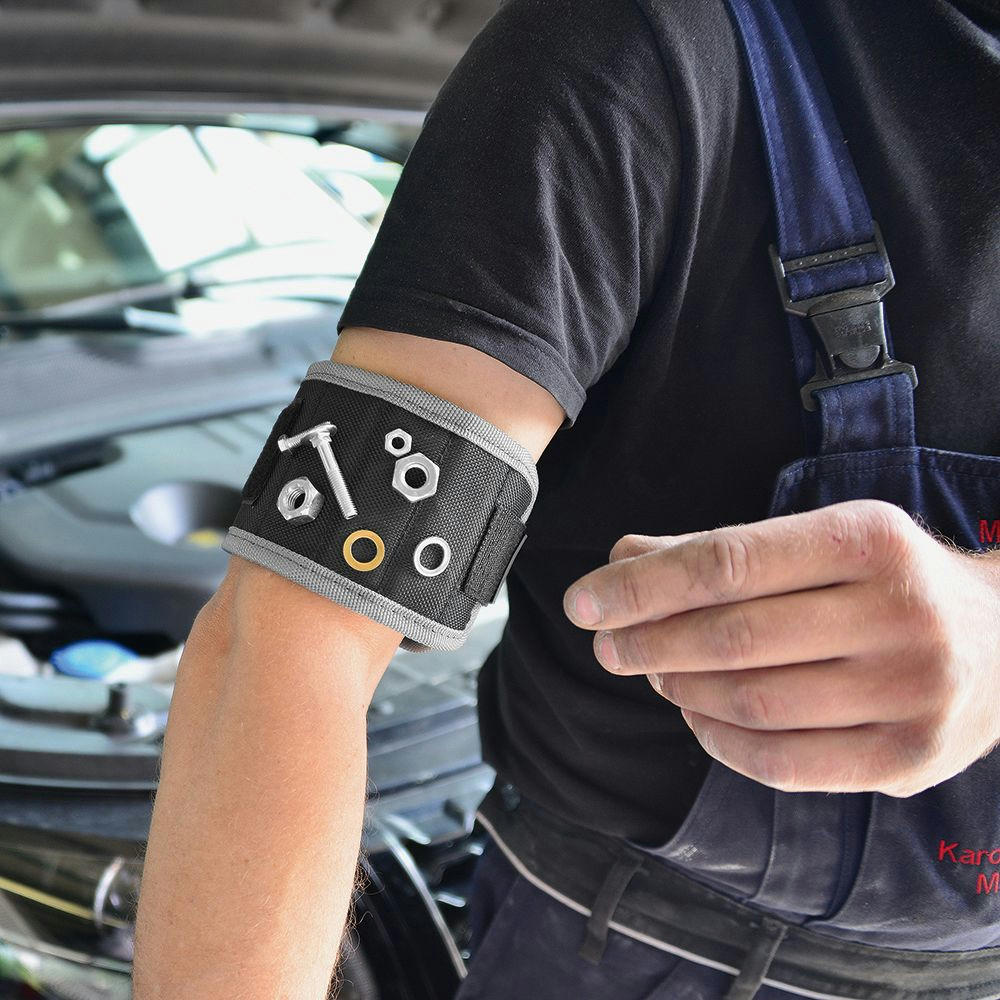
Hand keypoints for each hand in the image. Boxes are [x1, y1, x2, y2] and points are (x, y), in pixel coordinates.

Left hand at [562, 499, 999, 796]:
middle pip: (734, 636)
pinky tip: (695, 716)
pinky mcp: (910, 759)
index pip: (726, 562)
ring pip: (753, 702)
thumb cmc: (886, 579)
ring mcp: (912, 692)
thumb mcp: (816, 540)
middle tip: (605, 646)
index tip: (584, 602)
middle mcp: (898, 613)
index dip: (642, 585)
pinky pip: (784, 763)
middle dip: (649, 642)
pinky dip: (720, 740)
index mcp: (867, 539)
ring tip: (651, 672)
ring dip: (680, 689)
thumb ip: (718, 549)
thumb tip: (621, 556)